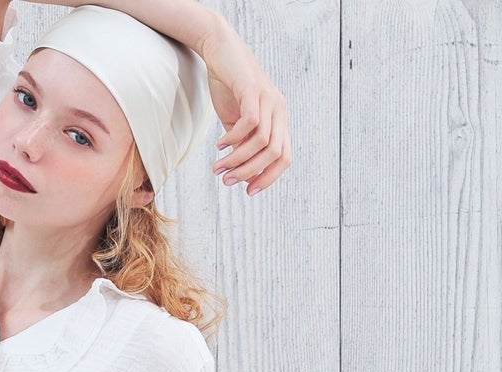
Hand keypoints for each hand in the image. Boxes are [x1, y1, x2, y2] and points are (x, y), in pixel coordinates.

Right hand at [200, 26, 291, 195]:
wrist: (221, 51)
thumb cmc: (229, 87)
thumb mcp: (235, 121)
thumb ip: (241, 144)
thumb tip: (240, 173)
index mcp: (279, 120)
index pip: (283, 157)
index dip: (268, 177)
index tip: (247, 190)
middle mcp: (279, 110)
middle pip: (275, 154)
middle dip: (249, 172)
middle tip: (226, 181)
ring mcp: (269, 99)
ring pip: (261, 142)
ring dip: (238, 160)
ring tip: (218, 167)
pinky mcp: (253, 90)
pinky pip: (249, 123)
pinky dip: (233, 139)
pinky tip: (218, 145)